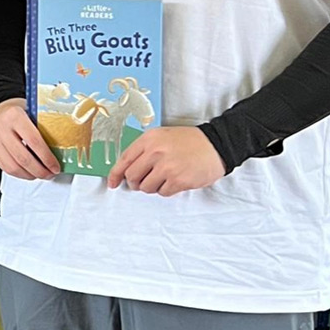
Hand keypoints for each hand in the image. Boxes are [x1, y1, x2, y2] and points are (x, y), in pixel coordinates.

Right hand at [0, 99, 61, 180]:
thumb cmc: (19, 113)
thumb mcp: (32, 114)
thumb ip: (43, 128)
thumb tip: (62, 150)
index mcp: (15, 116)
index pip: (34, 141)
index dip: (47, 158)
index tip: (55, 166)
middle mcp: (1, 128)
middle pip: (23, 158)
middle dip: (40, 171)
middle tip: (50, 174)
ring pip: (13, 166)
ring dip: (30, 175)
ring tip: (41, 175)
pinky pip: (5, 168)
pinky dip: (19, 174)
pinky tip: (28, 173)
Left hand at [107, 126, 225, 194]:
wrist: (216, 145)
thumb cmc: (189, 141)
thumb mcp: (161, 136)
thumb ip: (144, 149)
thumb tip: (127, 168)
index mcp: (148, 140)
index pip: (124, 159)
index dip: (115, 174)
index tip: (112, 182)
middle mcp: (155, 153)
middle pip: (132, 176)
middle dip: (135, 182)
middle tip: (143, 181)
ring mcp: (167, 167)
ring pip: (146, 187)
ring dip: (152, 186)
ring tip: (163, 178)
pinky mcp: (179, 180)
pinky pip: (162, 192)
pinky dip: (166, 190)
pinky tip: (174, 181)